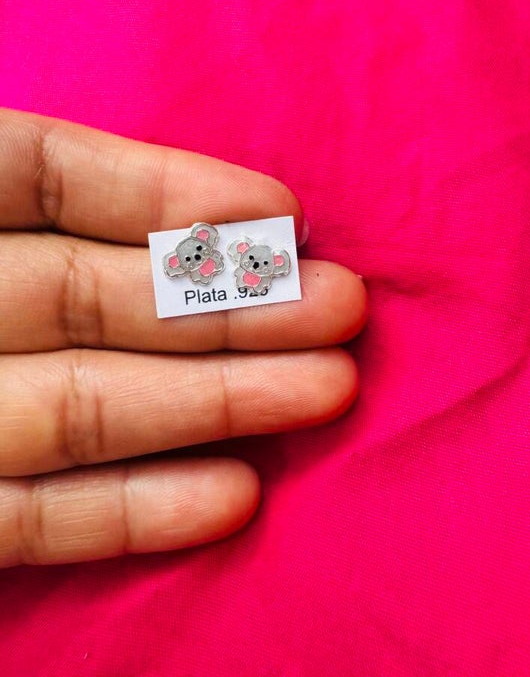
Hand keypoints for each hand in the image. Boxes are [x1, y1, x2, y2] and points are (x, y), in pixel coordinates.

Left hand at [0, 108, 366, 565]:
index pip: (46, 180)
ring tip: (330, 388)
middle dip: (220, 305)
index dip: (164, 193)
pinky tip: (234, 496)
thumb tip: (188, 195)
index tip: (277, 212)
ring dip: (210, 405)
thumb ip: (12, 164)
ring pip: (78, 409)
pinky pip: (24, 517)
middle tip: (344, 308)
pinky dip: (124, 512)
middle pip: (91, 301)